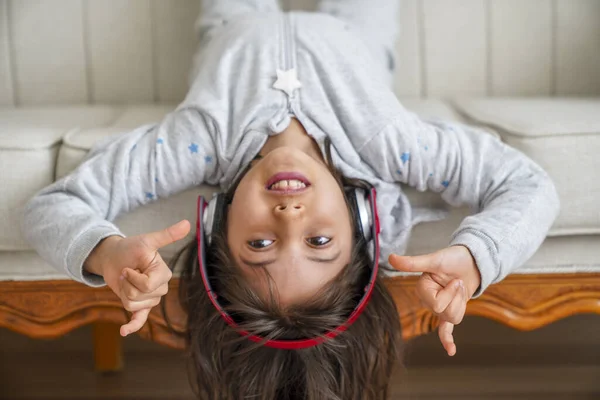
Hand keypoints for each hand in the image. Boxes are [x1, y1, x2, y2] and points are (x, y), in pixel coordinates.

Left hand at [85, 220, 190, 336]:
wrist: (113, 257)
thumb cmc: (131, 248)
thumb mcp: (147, 241)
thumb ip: (167, 235)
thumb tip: (188, 223)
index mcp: (164, 273)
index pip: (148, 285)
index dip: (133, 277)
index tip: (128, 267)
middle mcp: (161, 287)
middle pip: (140, 296)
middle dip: (126, 284)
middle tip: (125, 272)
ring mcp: (151, 298)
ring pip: (133, 306)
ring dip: (122, 293)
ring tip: (124, 281)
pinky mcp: (140, 305)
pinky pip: (139, 320)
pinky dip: (131, 326)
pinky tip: (123, 330)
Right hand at [388, 245, 480, 355]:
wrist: (471, 260)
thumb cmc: (452, 258)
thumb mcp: (434, 260)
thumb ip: (412, 263)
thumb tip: (391, 258)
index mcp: (421, 290)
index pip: (437, 305)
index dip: (450, 293)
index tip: (453, 279)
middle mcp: (428, 300)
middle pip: (445, 313)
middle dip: (457, 298)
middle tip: (457, 281)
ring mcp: (439, 308)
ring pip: (453, 318)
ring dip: (462, 302)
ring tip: (460, 287)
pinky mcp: (449, 310)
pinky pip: (446, 330)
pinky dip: (447, 341)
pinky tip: (451, 351)